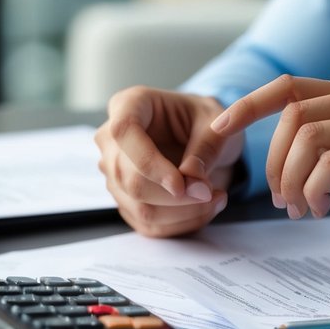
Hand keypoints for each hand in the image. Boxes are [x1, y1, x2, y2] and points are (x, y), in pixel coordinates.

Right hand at [96, 86, 243, 236]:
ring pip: (140, 207)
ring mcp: (115, 173)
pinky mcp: (126, 200)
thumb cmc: (205, 120)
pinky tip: (205, 208)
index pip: (124, 132)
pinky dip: (182, 223)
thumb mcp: (217, 122)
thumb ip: (207, 148)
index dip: (149, 162)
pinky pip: (150, 224)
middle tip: (211, 192)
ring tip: (216, 197)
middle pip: (130, 179)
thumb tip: (192, 182)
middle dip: (175, 196)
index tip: (181, 184)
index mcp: (130, 104)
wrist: (203, 137)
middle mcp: (112, 140)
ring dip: (184, 212)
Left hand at [210, 75, 329, 252]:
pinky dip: (314, 191)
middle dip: (270, 162)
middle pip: (291, 116)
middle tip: (280, 200)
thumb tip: (281, 152)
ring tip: (300, 208)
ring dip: (290, 181)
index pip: (288, 87)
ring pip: (307, 139)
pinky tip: (323, 209)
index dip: (246, 106)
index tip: (218, 133)